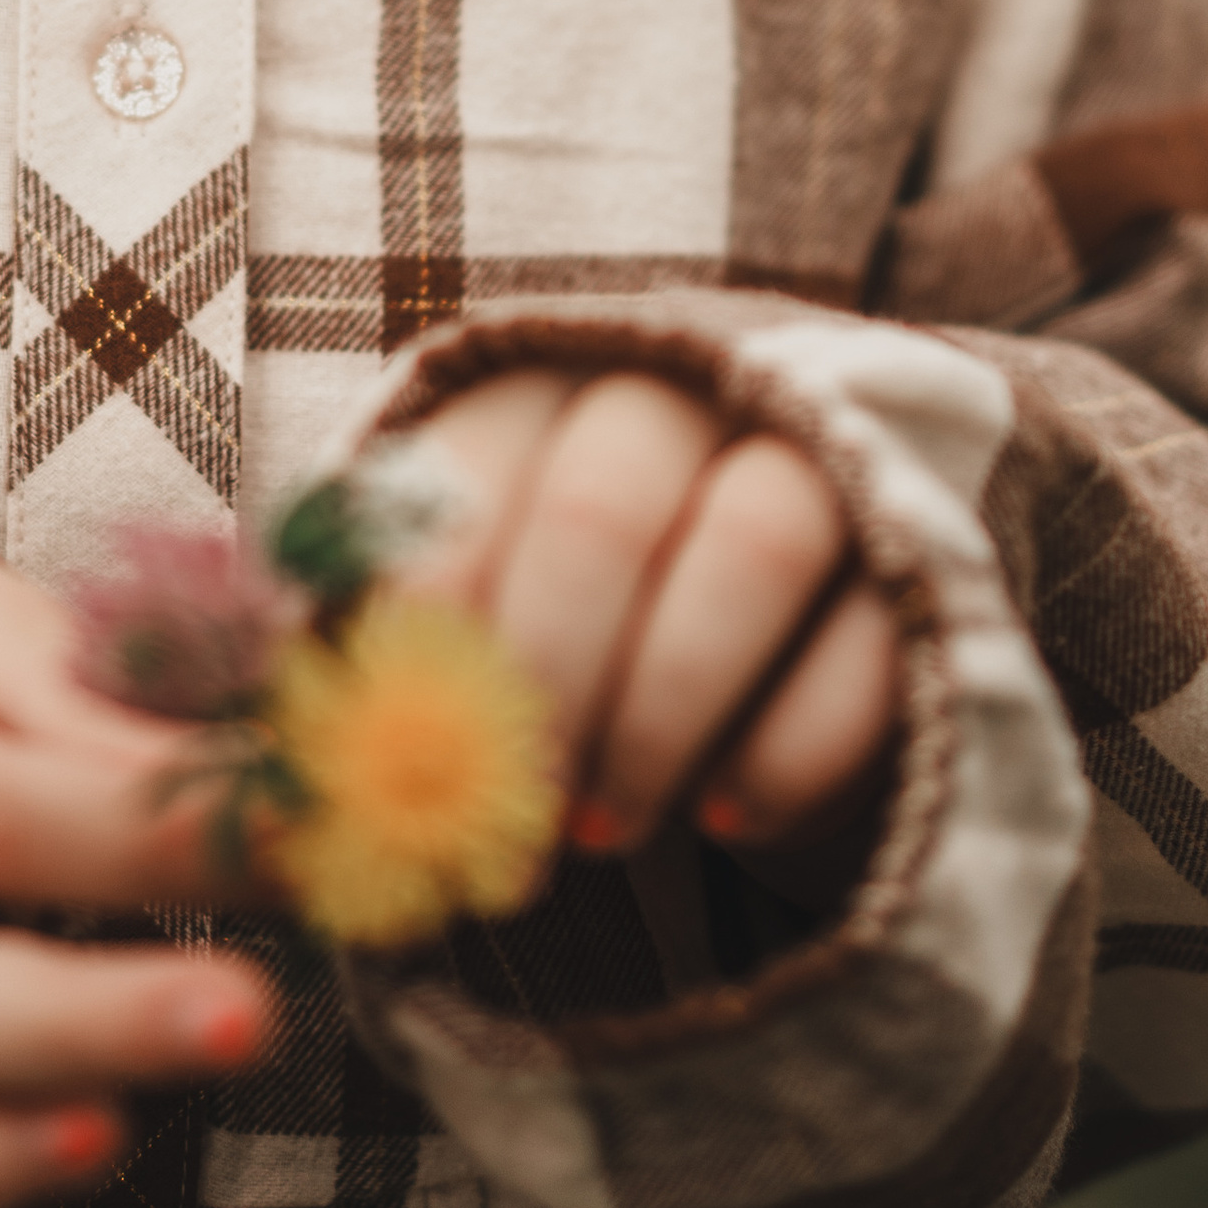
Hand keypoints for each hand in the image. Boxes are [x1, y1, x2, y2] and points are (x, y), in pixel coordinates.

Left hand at [395, 371, 901, 861]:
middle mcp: (687, 389)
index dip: (437, 613)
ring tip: (605, 824)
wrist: (785, 617)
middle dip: (550, 675)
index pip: (469, 467)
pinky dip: (785, 750)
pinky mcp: (921, 554)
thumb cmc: (578, 615)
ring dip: (663, 707)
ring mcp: (821, 456)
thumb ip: (398, 638)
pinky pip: (870, 641)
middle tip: (517, 807)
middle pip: (607, 502)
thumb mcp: (479, 601)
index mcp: (547, 383)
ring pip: (754, 540)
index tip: (411, 739)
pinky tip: (724, 817)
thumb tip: (285, 715)